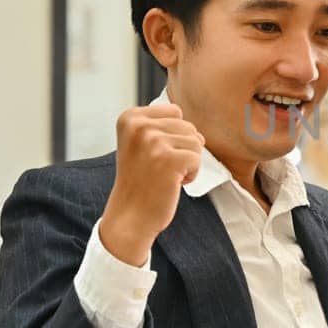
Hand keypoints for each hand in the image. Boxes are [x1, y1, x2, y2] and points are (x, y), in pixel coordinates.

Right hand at [100, 104, 205, 265]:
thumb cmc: (141, 180)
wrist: (130, 216)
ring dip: (188, 162)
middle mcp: (139, 126)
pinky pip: (198, 158)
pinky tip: (172, 184)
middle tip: (159, 169)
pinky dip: (191, 174)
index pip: (175, 112)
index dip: (173, 136)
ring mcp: (153, 142)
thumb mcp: (141, 143)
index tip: (152, 155)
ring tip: (165, 175)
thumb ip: (162, 125)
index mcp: (130, 117)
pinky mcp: (169, 159)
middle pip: (188, 126)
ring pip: (196, 141)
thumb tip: (196, 130)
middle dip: (182, 149)